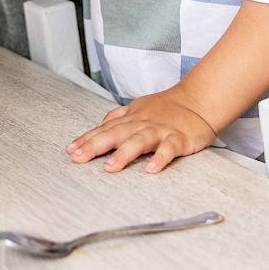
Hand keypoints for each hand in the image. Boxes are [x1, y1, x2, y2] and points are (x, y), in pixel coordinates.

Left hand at [66, 86, 216, 173]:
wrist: (198, 99)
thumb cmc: (168, 107)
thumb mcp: (139, 107)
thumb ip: (120, 116)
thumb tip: (101, 123)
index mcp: (132, 118)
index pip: (105, 128)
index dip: (87, 139)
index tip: (70, 150)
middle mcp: (142, 123)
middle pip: (116, 134)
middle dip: (95, 145)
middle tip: (78, 157)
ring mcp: (160, 130)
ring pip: (139, 141)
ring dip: (124, 153)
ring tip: (109, 168)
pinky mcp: (179, 138)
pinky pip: (169, 149)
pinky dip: (161, 158)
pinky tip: (151, 170)